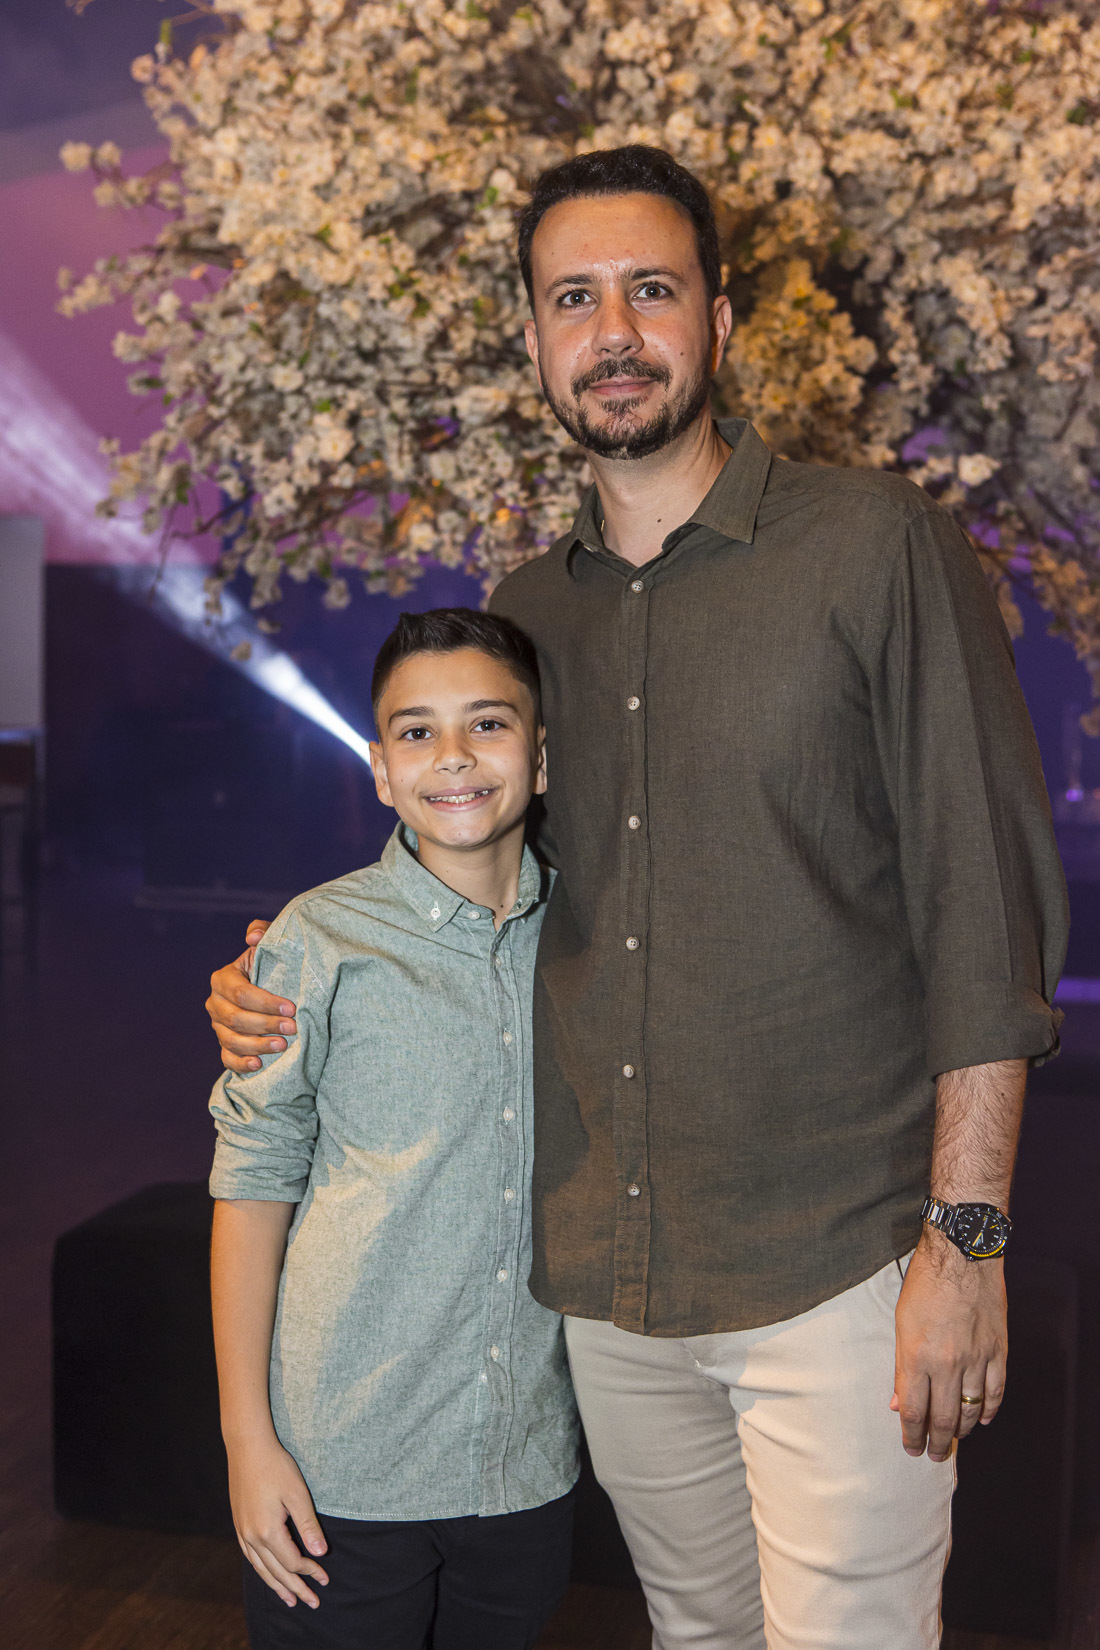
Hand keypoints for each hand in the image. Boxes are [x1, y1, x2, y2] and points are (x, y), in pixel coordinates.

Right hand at [205, 919, 296, 1073]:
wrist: (274, 987)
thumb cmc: (273, 965)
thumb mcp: (269, 946)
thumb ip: (263, 933)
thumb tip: (253, 937)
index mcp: (223, 978)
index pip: (241, 993)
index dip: (266, 1002)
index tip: (291, 1008)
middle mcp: (216, 1003)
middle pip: (237, 1019)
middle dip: (266, 1024)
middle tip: (293, 1028)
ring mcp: (218, 1026)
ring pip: (232, 1040)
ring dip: (258, 1045)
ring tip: (283, 1046)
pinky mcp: (225, 1045)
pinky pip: (227, 1058)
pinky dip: (242, 1064)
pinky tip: (259, 1064)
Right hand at [227, 1431, 329, 1607]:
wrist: (247, 1447)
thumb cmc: (276, 1467)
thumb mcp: (297, 1494)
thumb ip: (308, 1526)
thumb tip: (320, 1554)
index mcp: (268, 1531)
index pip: (293, 1562)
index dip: (310, 1572)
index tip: (325, 1577)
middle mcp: (251, 1537)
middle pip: (276, 1572)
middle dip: (296, 1588)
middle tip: (312, 1603)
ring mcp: (242, 1532)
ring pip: (261, 1568)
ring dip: (277, 1585)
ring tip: (289, 1600)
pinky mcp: (238, 1524)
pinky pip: (250, 1557)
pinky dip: (262, 1570)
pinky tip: (268, 1574)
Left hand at [892, 1230, 1006, 1461]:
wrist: (963, 1255)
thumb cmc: (925, 1284)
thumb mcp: (901, 1323)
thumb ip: (901, 1367)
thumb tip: (897, 1404)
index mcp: (918, 1356)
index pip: (913, 1412)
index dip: (911, 1437)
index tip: (910, 1449)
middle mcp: (948, 1363)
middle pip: (942, 1418)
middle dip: (935, 1443)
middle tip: (931, 1455)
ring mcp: (977, 1359)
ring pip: (971, 1411)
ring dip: (961, 1430)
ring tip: (953, 1439)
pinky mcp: (998, 1351)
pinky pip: (995, 1392)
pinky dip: (989, 1411)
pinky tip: (982, 1419)